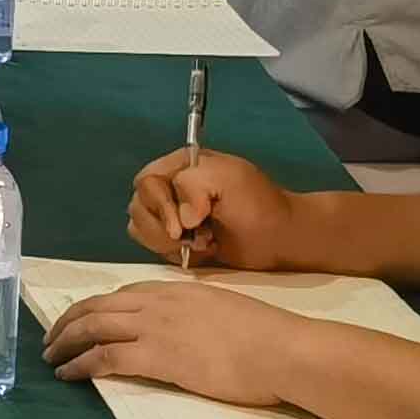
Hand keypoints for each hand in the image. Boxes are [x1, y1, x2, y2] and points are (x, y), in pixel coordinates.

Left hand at [43, 278, 286, 407]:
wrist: (283, 350)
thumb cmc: (267, 336)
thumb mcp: (225, 309)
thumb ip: (199, 313)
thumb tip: (188, 326)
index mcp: (177, 289)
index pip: (123, 292)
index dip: (96, 306)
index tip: (82, 319)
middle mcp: (158, 302)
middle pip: (98, 306)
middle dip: (68, 323)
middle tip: (51, 339)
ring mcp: (155, 327)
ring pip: (93, 328)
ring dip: (66, 343)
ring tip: (51, 358)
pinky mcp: (156, 356)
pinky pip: (104, 357)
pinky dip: (80, 365)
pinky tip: (68, 374)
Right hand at [128, 149, 304, 272]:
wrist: (280, 239)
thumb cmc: (259, 205)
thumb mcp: (230, 179)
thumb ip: (196, 185)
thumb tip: (182, 218)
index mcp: (181, 165)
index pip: (146, 182)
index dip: (160, 206)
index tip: (184, 227)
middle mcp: (171, 187)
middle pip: (139, 206)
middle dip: (164, 228)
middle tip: (197, 236)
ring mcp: (171, 214)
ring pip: (140, 227)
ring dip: (168, 242)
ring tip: (203, 242)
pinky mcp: (175, 239)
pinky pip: (152, 245)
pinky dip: (173, 252)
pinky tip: (200, 251)